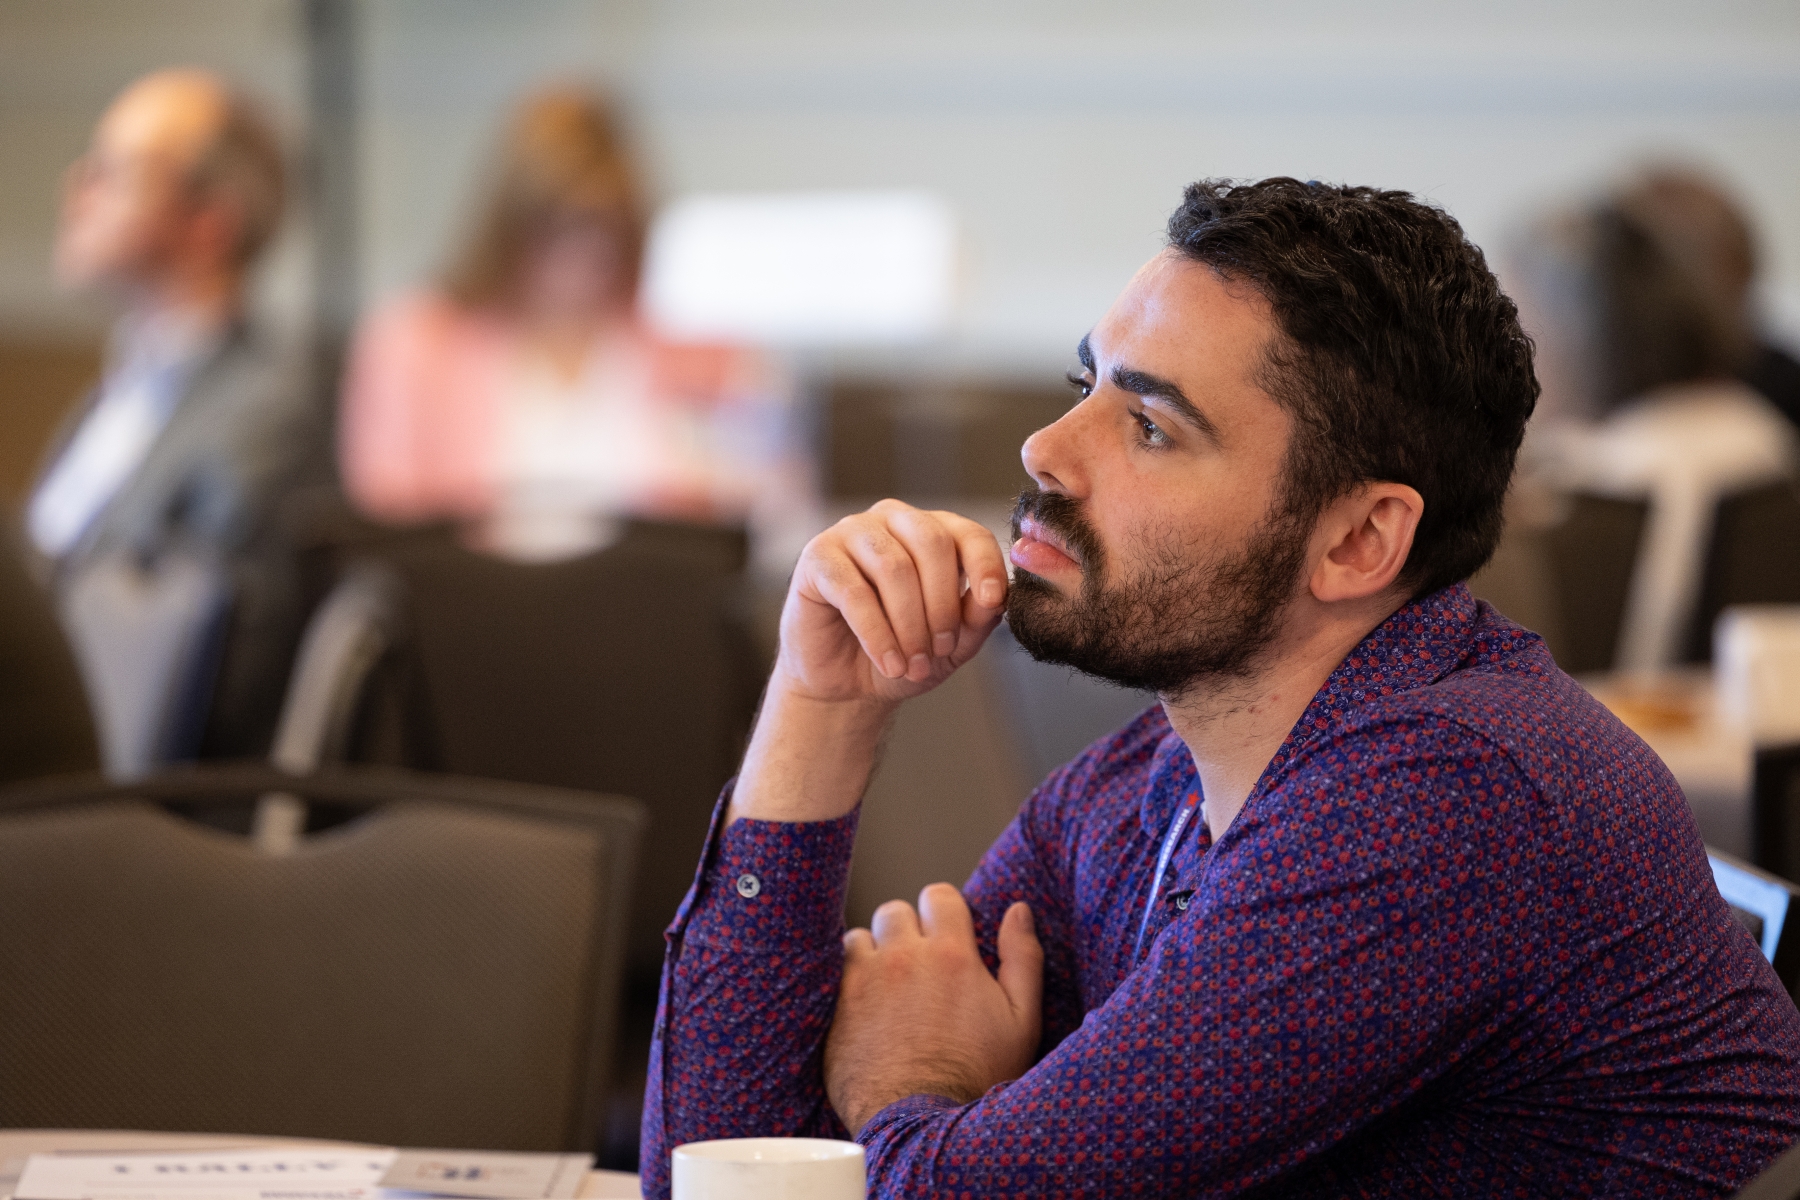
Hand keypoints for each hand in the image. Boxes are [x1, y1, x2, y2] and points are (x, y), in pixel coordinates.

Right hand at [777, 499, 1008, 704]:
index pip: (968, 533)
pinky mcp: (817, 557)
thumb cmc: (902, 653)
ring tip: (914, 665)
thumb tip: (996, 596)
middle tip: (942, 649)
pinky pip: (853, 591)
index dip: (985, 565)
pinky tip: (889, 662)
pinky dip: (877, 633)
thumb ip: (978, 617)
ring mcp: (852, 532)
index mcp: (933, 531)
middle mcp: (893, 520)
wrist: (847, 684)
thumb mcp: (952, 643)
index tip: (990, 601)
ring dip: (910, 624)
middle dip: (942, 604)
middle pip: (931, 542)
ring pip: (893, 567)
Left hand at [825, 884, 1042, 1135]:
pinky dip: (845, 981)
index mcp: (951, 954)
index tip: (945, 934)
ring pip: (859, 938)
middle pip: (895, 912)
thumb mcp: (1022, 1020)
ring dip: (871, 954)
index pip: (938, 896)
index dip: (943, 912)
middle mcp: (903, 957)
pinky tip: (862, 1006)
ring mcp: (863, 979)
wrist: (920, 1125)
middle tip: (916, 966)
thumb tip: (1018, 910)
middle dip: (906, 932)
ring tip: (886, 987)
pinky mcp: (835, 1007)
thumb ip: (1023, 957)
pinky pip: (831, 971)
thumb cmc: (976, 1078)